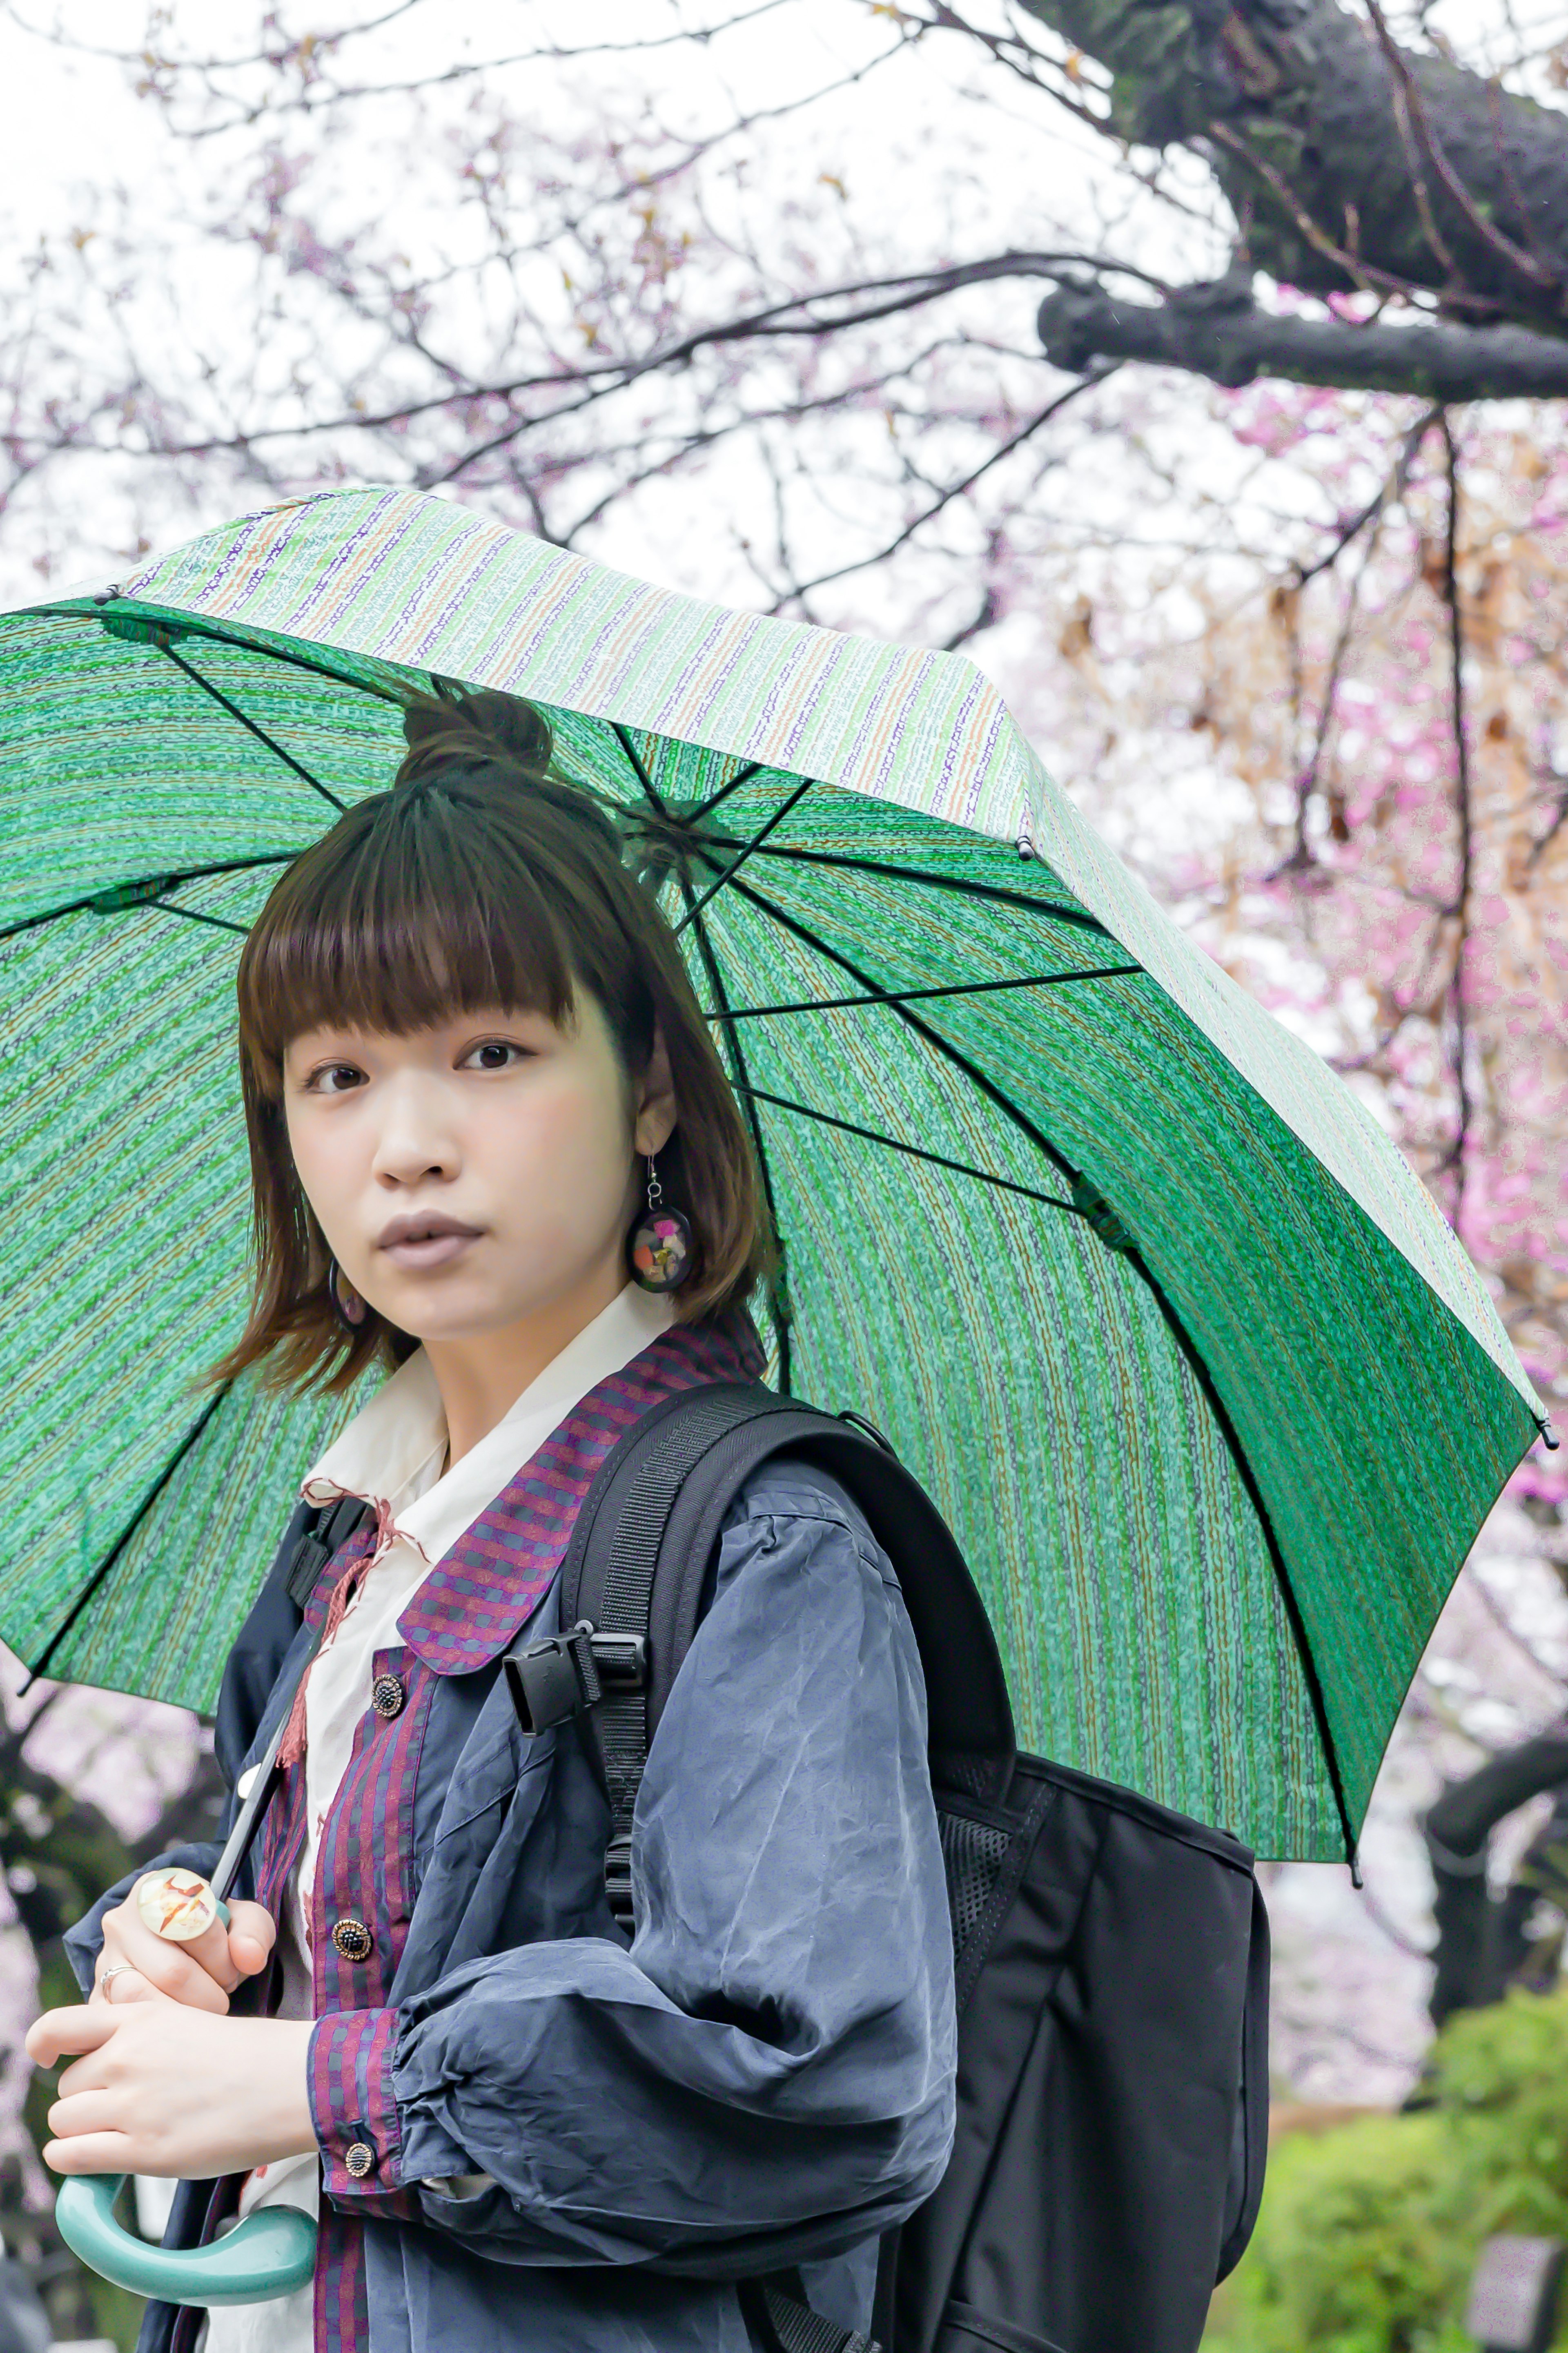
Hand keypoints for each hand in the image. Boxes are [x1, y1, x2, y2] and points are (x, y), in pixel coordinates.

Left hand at [26, 1988, 315, 2178]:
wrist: (294, 2082)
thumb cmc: (252, 2054)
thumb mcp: (190, 2018)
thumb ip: (143, 2022)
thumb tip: (110, 2036)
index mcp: (140, 2019)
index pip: (58, 2026)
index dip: (42, 2046)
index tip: (47, 2059)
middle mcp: (128, 2057)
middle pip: (65, 2085)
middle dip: (85, 2098)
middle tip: (121, 2108)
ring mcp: (133, 2104)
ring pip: (63, 2122)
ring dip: (80, 2132)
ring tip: (115, 2135)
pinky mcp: (144, 2150)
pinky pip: (72, 2157)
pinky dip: (73, 2161)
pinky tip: (95, 2160)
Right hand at [93, 1878, 275, 2013]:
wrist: (181, 1951)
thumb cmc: (215, 1934)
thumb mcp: (242, 1921)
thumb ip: (254, 1932)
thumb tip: (249, 1958)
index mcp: (157, 1890)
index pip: (196, 1927)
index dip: (223, 1958)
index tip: (234, 1969)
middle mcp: (122, 1922)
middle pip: (171, 1972)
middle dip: (208, 1993)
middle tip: (220, 1997)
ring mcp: (104, 1961)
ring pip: (141, 2000)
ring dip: (182, 2014)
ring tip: (199, 2011)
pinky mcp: (96, 1998)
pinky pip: (119, 2022)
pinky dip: (152, 2031)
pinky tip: (175, 2029)